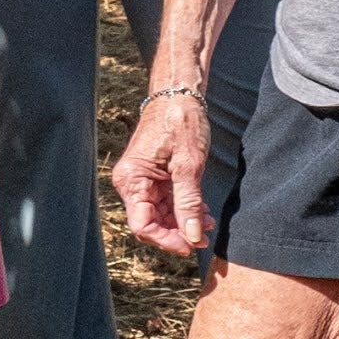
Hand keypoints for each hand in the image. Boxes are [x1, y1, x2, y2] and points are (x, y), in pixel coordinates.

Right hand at [113, 89, 211, 256]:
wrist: (180, 93)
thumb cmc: (181, 122)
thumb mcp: (189, 165)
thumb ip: (189, 203)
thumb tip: (192, 236)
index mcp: (132, 180)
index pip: (143, 225)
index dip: (166, 240)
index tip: (191, 245)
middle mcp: (131, 182)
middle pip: (151, 222)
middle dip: (178, 232)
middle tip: (204, 237)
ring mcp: (141, 179)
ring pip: (160, 214)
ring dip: (183, 222)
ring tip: (207, 224)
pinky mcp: (153, 176)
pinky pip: (165, 201)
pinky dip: (183, 209)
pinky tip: (201, 212)